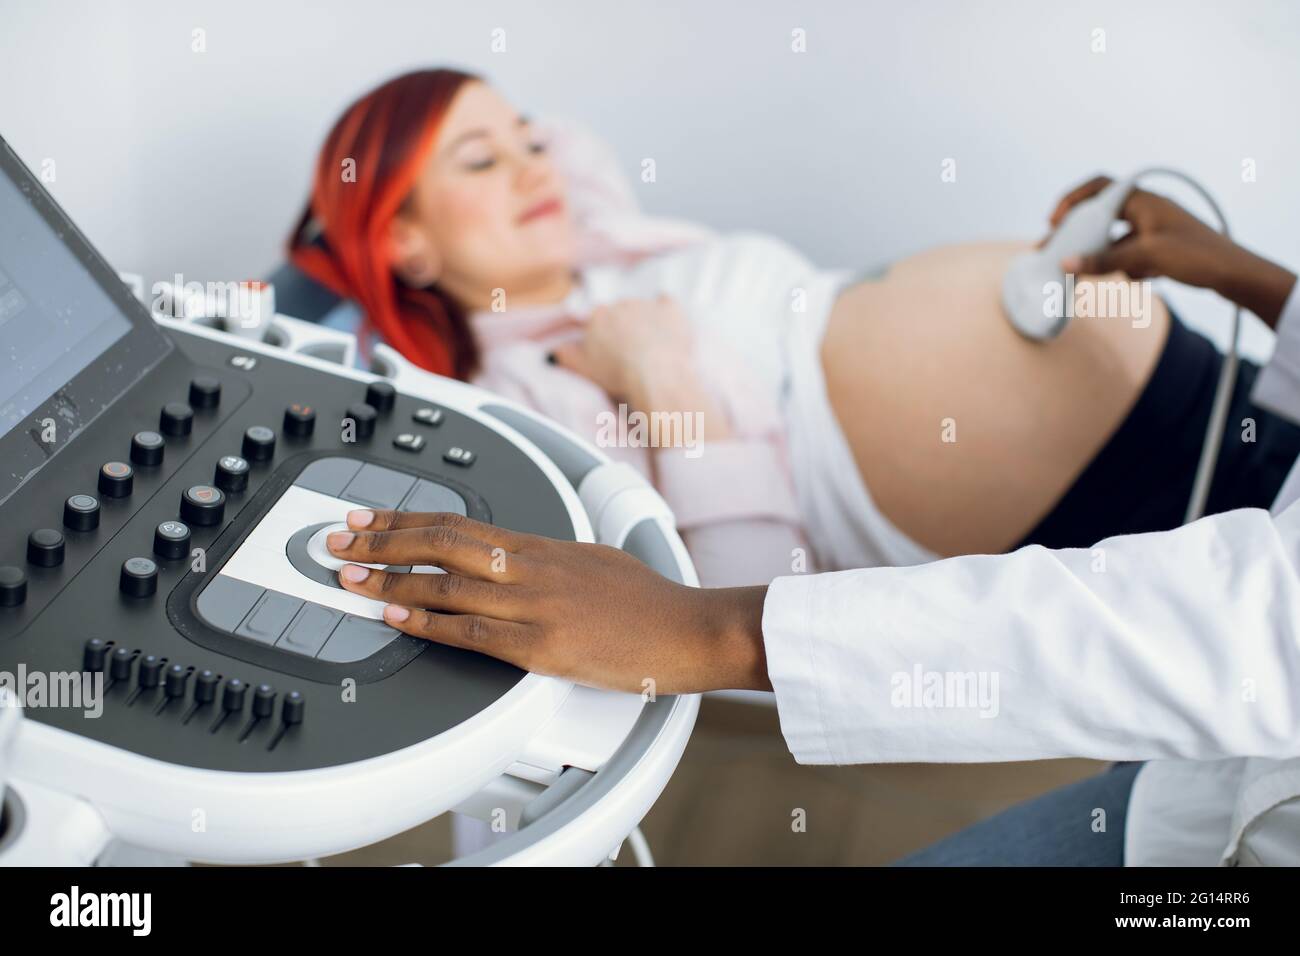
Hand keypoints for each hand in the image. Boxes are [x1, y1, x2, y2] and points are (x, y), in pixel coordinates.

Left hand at [326, 509, 770, 694]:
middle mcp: (532, 568)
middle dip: (383, 539)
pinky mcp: (543, 647)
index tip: (370, 519)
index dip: (407, 520)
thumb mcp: (594, 561)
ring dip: (390, 579)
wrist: (690, 630)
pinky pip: (473, 632)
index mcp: (543, 546)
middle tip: (339, 539)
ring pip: (447, 583)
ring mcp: (536, 605)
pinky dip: (428, 622)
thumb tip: (516, 559)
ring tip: (349, 578)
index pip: (459, 523)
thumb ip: (548, 560)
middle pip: (442, 542)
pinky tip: (397, 616)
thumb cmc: (651, 602)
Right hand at [552, 294, 732, 441]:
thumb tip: (555, 349)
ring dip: (645, 321)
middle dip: (625, 328)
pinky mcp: (670, 309)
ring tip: (651, 347)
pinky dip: (666, 315)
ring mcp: (646, 304)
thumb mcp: (581, 369)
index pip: (598, 320)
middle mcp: (621, 304)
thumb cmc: (617, 375)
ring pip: (643, 309)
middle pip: (621, 313)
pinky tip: (668, 330)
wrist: (656, 376)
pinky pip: (666, 305)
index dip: (605, 336)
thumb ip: (565, 355)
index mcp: (598, 316)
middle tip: (631, 352)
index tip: (611, 352)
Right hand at [1046, 175, 1295, 325]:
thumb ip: (1105, 261)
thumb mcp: (1146, 257)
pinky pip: (1128, 253)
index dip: (1072, 201)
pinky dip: (1125, 266)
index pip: (1099, 188)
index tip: (1054, 222)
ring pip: (1113, 238)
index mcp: (1143, 201)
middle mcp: (1146, 210)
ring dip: (1103, 255)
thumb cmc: (1197, 256)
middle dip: (1080, 235)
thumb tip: (1067, 264)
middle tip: (1058, 252)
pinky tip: (1139, 278)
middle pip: (1101, 216)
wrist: (1235, 274)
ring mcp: (1152, 228)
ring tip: (1096, 273)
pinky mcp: (1158, 247)